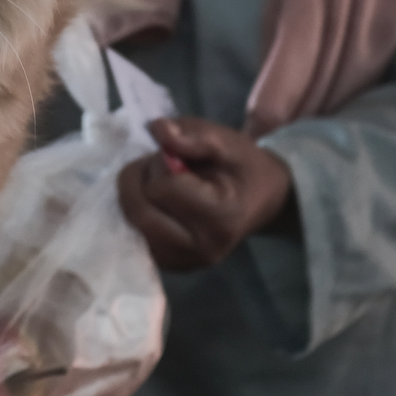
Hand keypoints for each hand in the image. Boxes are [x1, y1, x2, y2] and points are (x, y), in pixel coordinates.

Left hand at [117, 117, 295, 271]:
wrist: (263, 200)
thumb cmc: (244, 168)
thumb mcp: (226, 142)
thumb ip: (192, 135)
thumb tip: (156, 129)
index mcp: (220, 218)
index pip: (161, 188)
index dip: (159, 164)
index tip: (175, 156)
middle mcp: (201, 249)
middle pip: (139, 211)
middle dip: (138, 180)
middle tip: (160, 166)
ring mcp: (185, 263)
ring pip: (131, 225)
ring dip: (135, 196)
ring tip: (160, 184)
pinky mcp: (170, 266)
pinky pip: (134, 237)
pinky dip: (137, 213)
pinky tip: (156, 202)